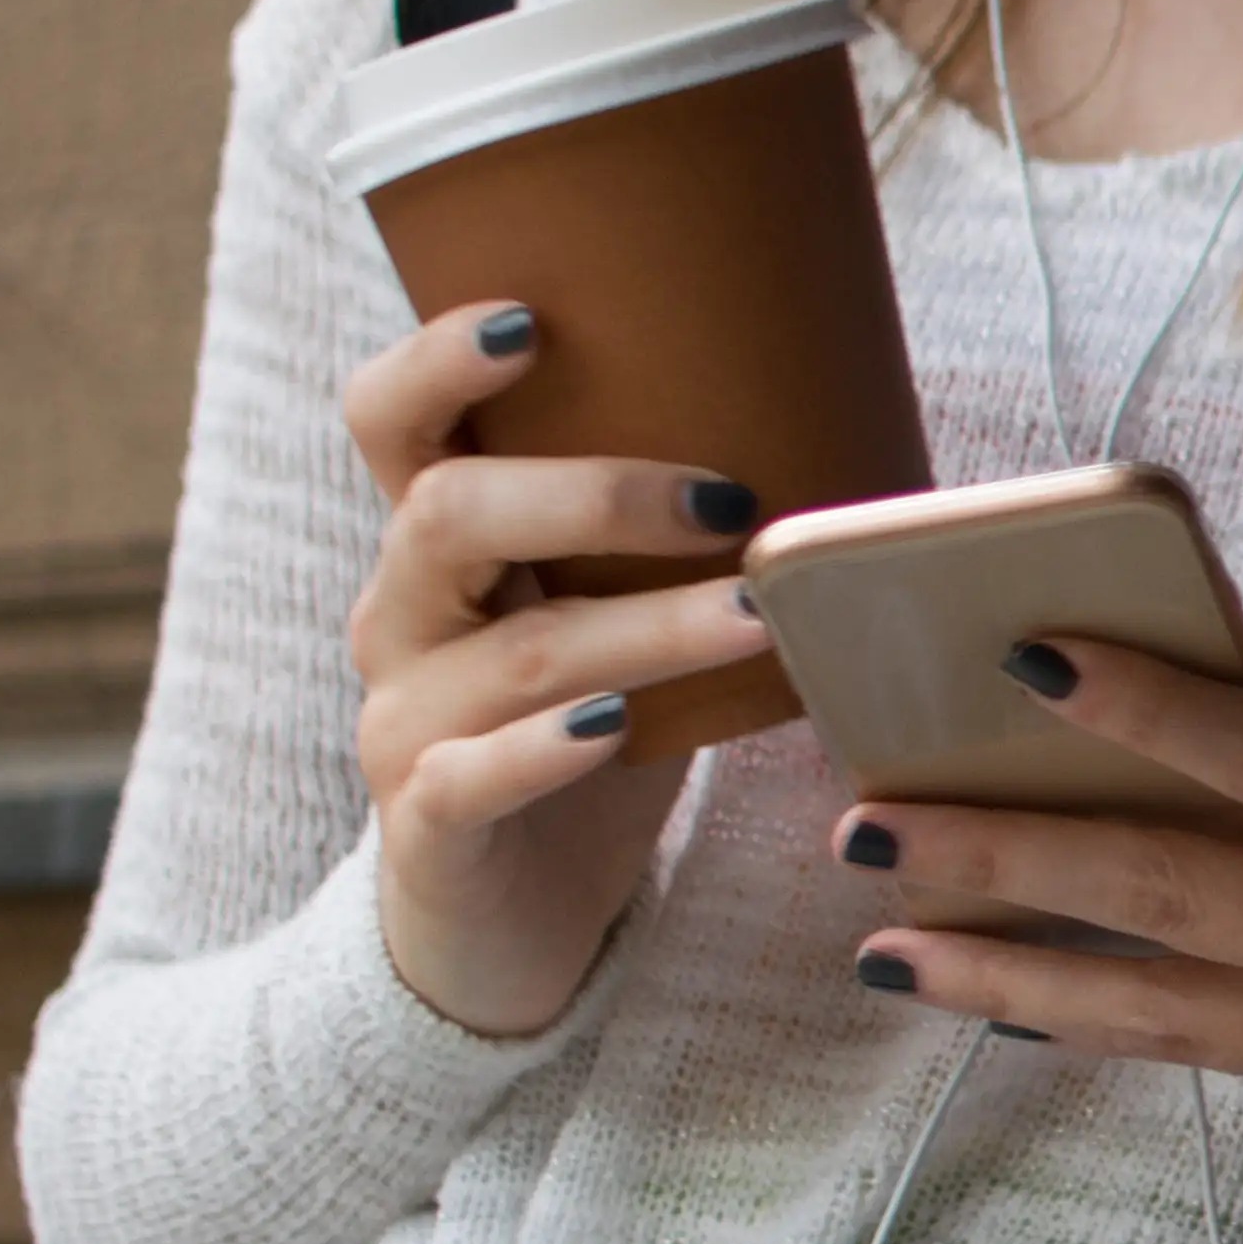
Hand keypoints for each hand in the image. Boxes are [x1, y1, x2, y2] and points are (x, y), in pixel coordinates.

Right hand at [340, 303, 780, 1037]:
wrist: (513, 924)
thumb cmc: (594, 741)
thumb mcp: (620, 622)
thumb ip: (676, 544)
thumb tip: (849, 440)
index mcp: (437, 550)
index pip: (393, 423)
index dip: (437, 360)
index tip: (532, 319)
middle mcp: (402, 618)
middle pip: (450, 513)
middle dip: (594, 494)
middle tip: (730, 499)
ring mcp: (404, 721)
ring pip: (513, 650)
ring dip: (645, 626)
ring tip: (757, 614)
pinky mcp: (430, 821)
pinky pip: (476, 772)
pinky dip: (551, 747)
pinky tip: (620, 729)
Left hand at [822, 609, 1242, 1122]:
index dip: (1131, 705)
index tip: (1021, 661)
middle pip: (1160, 897)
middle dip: (999, 859)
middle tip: (866, 825)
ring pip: (1163, 1009)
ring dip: (1014, 977)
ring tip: (889, 950)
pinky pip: (1226, 1054)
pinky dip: (1114, 1029)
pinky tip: (1023, 1004)